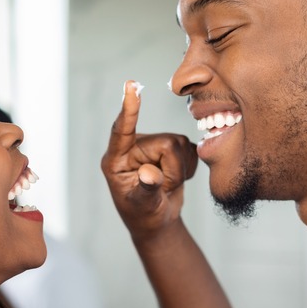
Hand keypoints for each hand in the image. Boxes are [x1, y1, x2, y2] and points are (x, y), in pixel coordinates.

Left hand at [100, 80, 198, 241]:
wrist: (158, 221)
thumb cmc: (143, 216)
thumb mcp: (143, 207)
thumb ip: (146, 189)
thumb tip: (150, 174)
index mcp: (116, 159)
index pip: (122, 130)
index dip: (129, 109)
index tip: (131, 86)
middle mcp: (133, 147)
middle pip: (166, 143)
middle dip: (173, 170)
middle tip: (165, 188)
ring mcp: (152, 144)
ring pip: (180, 144)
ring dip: (181, 170)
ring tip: (168, 185)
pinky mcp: (170, 145)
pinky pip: (190, 148)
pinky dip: (189, 168)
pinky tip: (177, 179)